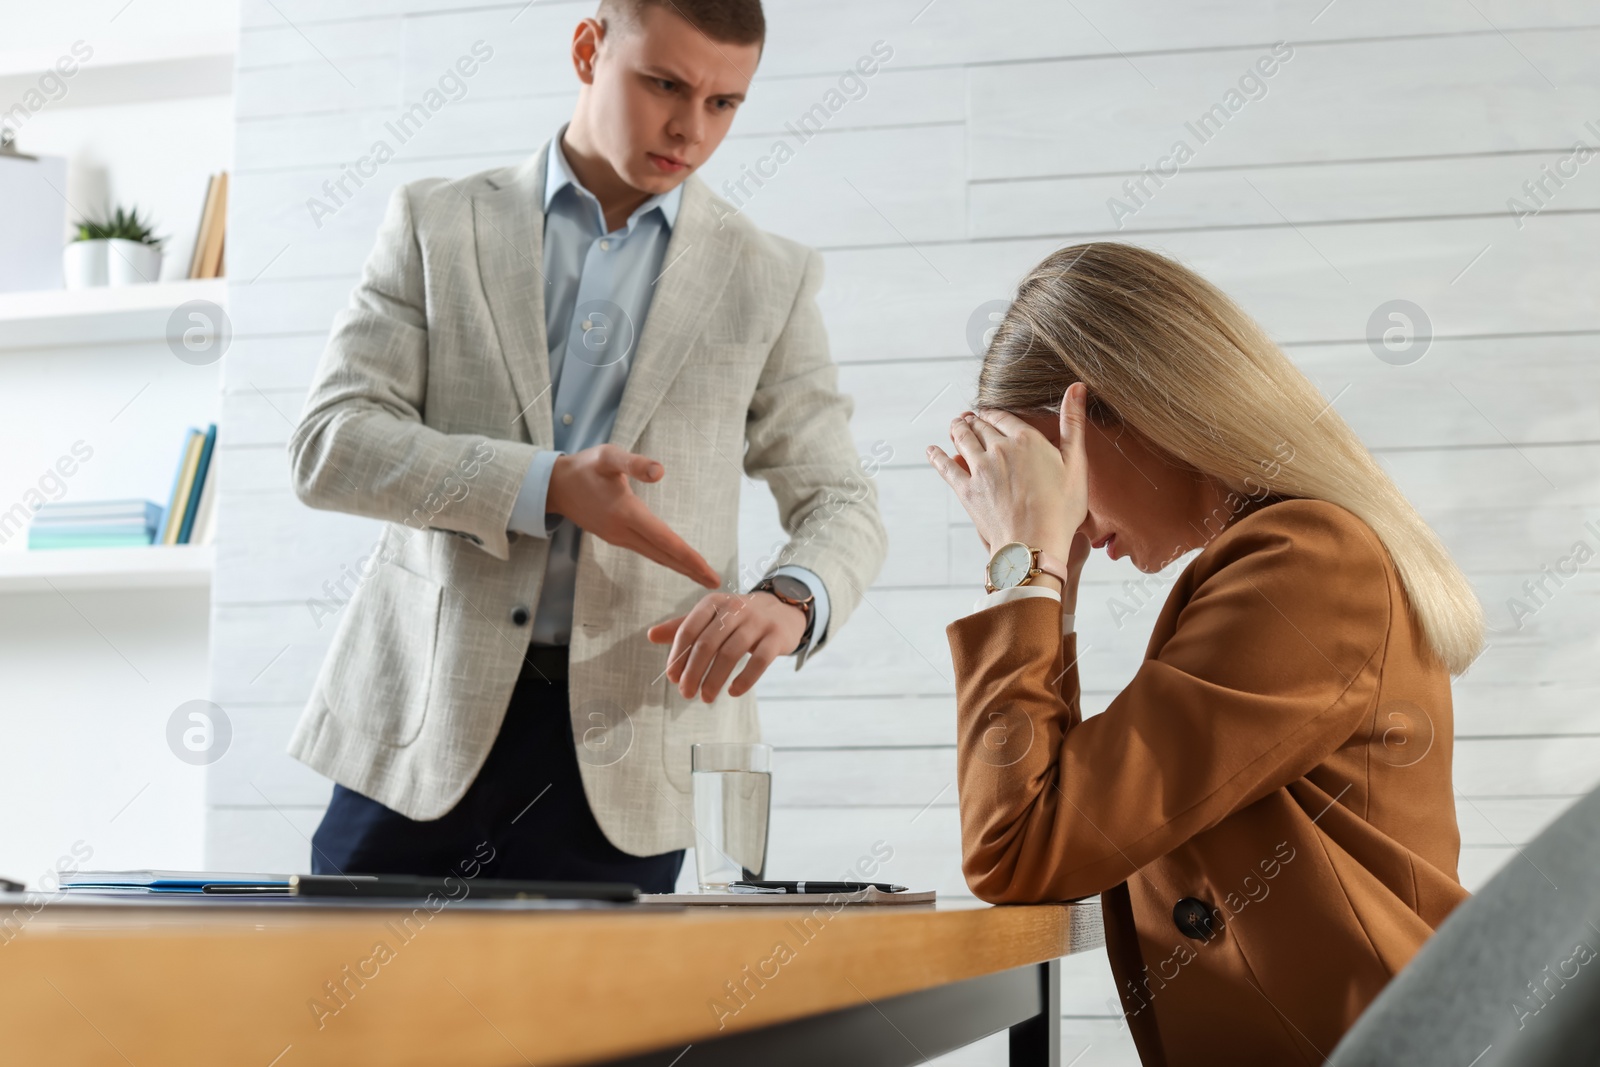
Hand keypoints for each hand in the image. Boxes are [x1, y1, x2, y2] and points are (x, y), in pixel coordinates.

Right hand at [547, 444, 719, 588]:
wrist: (555, 485)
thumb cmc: (584, 467)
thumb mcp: (608, 456)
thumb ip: (634, 463)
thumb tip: (660, 471)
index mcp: (626, 513)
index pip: (665, 540)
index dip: (689, 557)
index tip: (709, 571)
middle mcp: (623, 532)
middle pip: (664, 554)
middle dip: (690, 568)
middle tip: (716, 582)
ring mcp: (618, 538)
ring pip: (655, 555)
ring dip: (679, 566)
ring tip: (701, 576)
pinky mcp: (615, 537)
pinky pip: (646, 552)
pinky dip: (665, 559)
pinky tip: (675, 561)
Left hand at [648, 592, 807, 701]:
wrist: (783, 609)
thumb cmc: (740, 618)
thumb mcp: (712, 616)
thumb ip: (683, 626)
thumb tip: (651, 636)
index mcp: (714, 603)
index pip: (689, 629)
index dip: (678, 655)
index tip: (672, 677)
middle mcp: (735, 609)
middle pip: (707, 643)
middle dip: (693, 672)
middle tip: (686, 693)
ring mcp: (758, 622)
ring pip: (731, 654)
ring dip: (714, 680)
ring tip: (706, 697)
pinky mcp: (777, 636)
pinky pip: (759, 661)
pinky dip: (744, 680)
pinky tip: (733, 692)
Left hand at [926, 382, 1090, 569]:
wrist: (1034, 544)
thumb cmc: (1061, 509)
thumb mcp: (1076, 464)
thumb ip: (1073, 424)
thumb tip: (1076, 387)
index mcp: (1026, 440)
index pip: (1004, 417)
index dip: (995, 414)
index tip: (991, 413)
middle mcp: (999, 449)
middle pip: (982, 427)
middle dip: (976, 420)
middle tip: (970, 417)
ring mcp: (980, 469)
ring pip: (963, 440)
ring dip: (958, 429)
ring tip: (956, 424)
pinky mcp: (967, 490)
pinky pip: (946, 468)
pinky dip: (936, 456)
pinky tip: (931, 450)